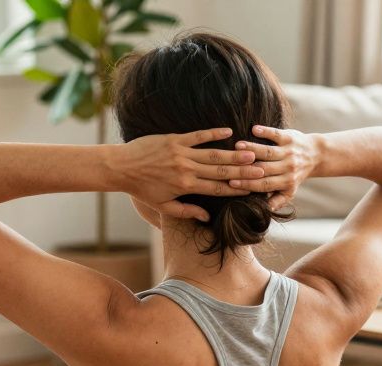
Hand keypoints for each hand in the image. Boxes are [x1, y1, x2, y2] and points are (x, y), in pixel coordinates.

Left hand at [111, 128, 263, 221]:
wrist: (120, 168)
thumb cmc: (141, 189)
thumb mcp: (163, 206)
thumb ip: (186, 211)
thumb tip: (206, 217)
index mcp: (186, 187)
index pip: (217, 189)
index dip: (236, 189)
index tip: (253, 189)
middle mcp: (186, 170)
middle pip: (221, 171)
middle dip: (243, 171)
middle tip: (262, 170)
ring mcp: (181, 153)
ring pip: (213, 154)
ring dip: (234, 153)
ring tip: (252, 152)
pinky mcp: (174, 139)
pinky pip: (197, 136)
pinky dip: (213, 133)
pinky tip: (228, 131)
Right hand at [230, 125, 319, 211]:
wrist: (316, 154)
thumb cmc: (296, 174)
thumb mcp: (290, 190)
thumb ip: (278, 200)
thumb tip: (266, 210)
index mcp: (286, 182)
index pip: (264, 184)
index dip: (247, 184)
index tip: (231, 182)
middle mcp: (288, 167)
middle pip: (264, 168)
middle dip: (246, 167)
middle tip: (228, 164)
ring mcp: (289, 151)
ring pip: (268, 151)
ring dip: (252, 148)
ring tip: (237, 146)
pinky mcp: (289, 137)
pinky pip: (276, 134)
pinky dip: (266, 132)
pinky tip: (254, 129)